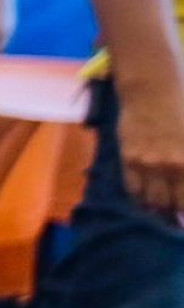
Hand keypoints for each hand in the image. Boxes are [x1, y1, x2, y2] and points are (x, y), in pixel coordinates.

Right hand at [117, 91, 183, 220]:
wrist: (152, 92)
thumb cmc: (182, 110)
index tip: (183, 216)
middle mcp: (171, 167)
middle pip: (172, 205)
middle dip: (174, 213)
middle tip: (175, 213)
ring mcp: (148, 164)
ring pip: (151, 201)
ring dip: (157, 207)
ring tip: (160, 207)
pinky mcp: (129, 159)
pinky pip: (132, 189)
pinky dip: (139, 198)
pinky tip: (144, 197)